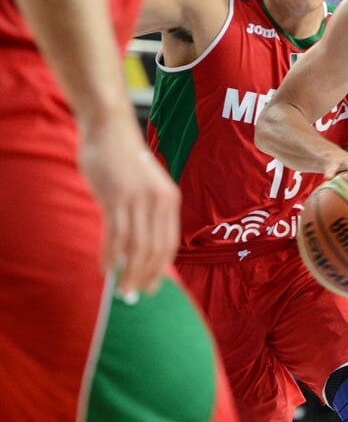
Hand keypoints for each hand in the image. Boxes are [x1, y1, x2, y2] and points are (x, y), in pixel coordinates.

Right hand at [78, 110, 179, 296]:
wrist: (109, 128)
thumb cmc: (124, 160)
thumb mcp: (145, 186)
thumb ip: (147, 212)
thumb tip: (139, 249)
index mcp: (170, 200)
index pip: (169, 243)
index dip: (160, 268)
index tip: (152, 285)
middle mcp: (158, 202)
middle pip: (154, 250)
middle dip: (144, 276)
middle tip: (134, 294)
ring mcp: (137, 199)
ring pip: (135, 247)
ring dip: (128, 272)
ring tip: (121, 289)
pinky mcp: (115, 197)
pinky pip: (115, 235)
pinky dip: (110, 256)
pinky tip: (105, 269)